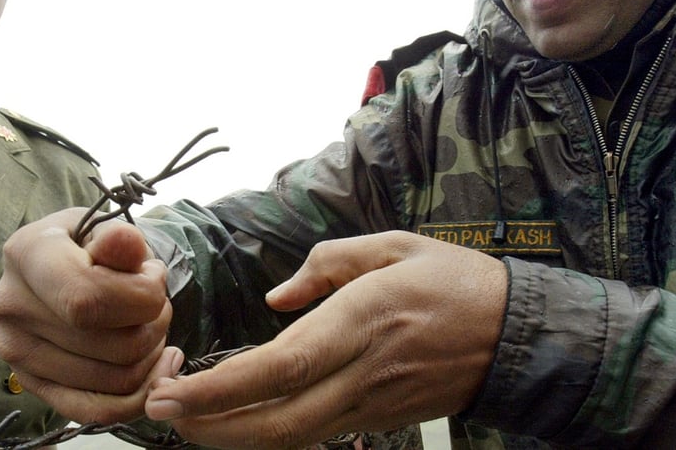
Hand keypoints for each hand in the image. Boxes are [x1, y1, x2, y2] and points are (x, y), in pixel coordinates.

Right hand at [0, 209, 180, 423]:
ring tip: (147, 325)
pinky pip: (94, 411)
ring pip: (115, 380)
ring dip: (151, 355)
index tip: (154, 277)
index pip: (87, 299)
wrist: (58, 264)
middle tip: (156, 304)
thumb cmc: (86, 243)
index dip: (140, 298)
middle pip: (111, 345)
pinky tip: (156, 367)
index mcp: (27, 254)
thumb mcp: (103, 227)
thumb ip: (119, 238)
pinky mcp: (30, 382)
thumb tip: (126, 243)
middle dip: (155, 325)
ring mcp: (15, 350)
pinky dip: (137, 396)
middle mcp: (11, 304)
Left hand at [144, 230, 508, 448]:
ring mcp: (370, 404)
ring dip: (231, 434)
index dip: (221, 388)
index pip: (281, 367)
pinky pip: (312, 433)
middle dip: (209, 425)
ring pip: (291, 437)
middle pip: (276, 421)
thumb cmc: (455, 282)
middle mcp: (362, 372)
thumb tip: (275, 299)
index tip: (173, 391)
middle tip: (159, 409)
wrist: (516, 335)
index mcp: (362, 321)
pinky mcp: (376, 419)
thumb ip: (325, 265)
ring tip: (185, 416)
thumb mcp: (393, 245)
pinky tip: (236, 416)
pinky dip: (266, 432)